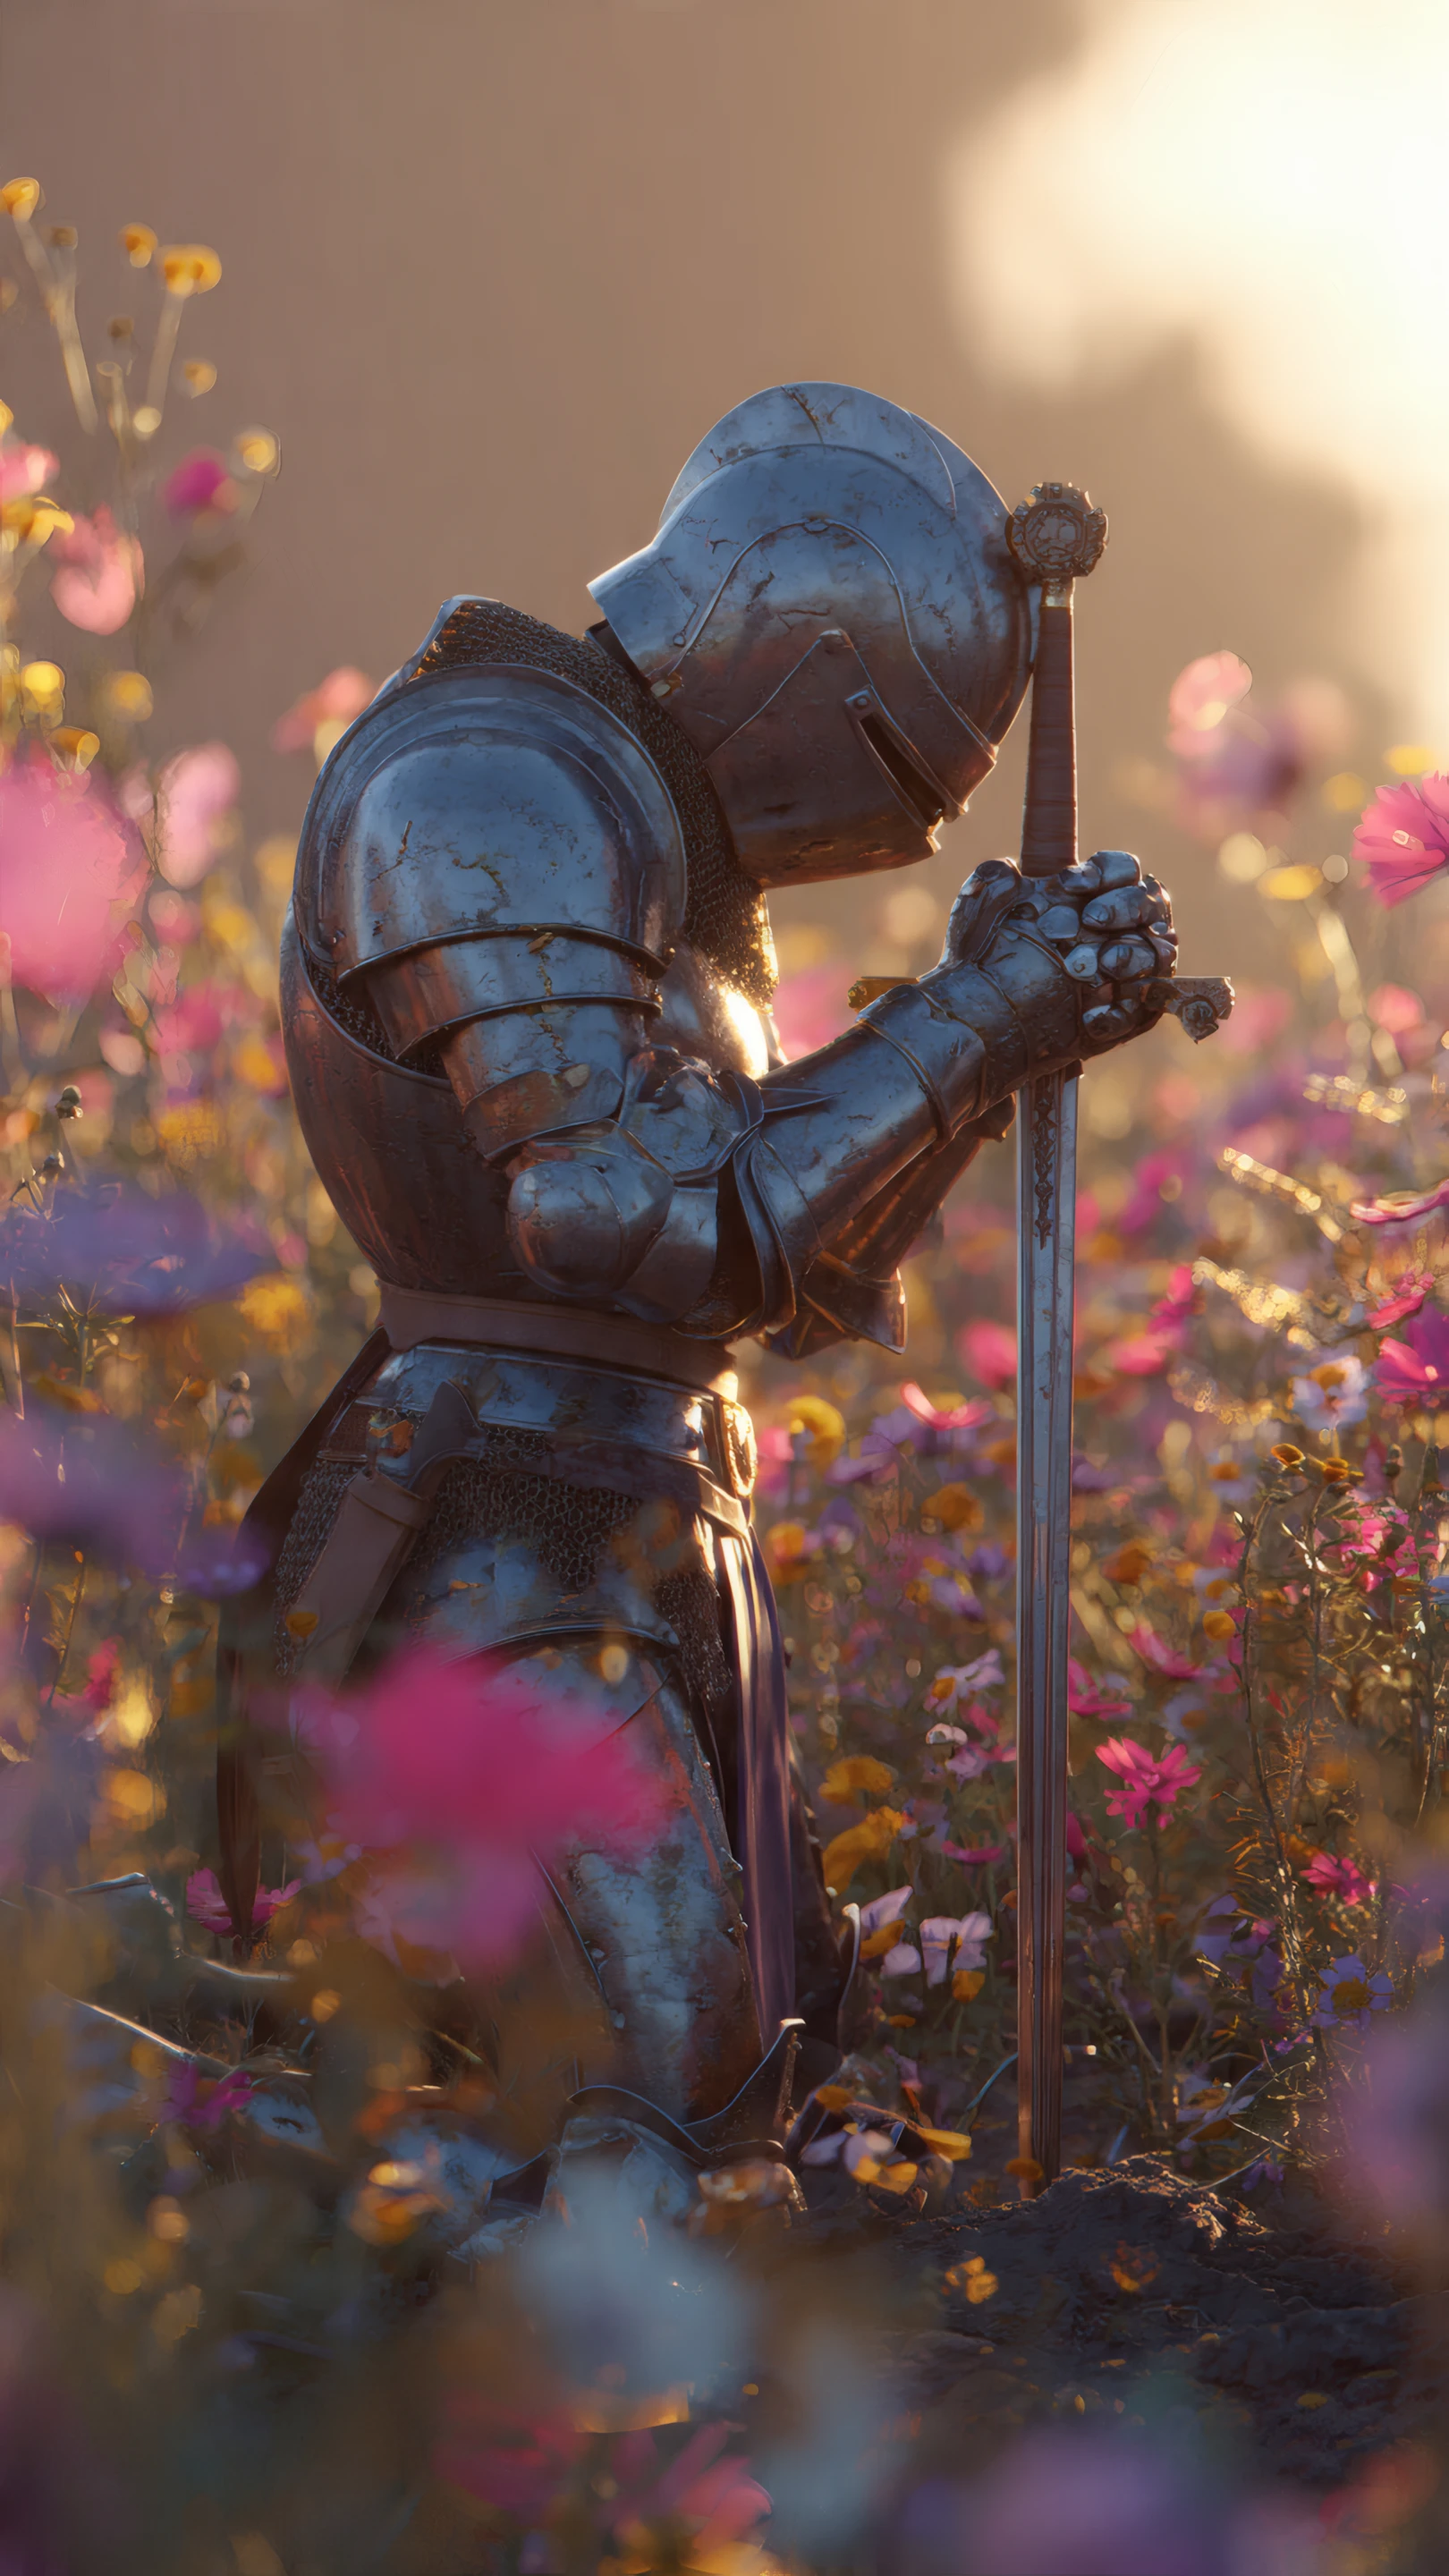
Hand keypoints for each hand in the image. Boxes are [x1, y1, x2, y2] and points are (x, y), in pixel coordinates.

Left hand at [940, 848, 1175, 1068]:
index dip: (1104, 871)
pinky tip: (1091, 1017)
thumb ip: (993, 882)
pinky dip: (1121, 1013)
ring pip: (1156, 953)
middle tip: (1092, 918)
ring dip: (1133, 954)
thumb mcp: (981, 914)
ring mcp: (1133, 970)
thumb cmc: (988, 955)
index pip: (1124, 870)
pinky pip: (1143, 1009)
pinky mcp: (1131, 1012)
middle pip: (1149, 903)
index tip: (1068, 883)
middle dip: (1125, 906)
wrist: (981, 1014)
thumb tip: (1006, 868)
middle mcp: (1126, 928)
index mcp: (1099, 894)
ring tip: (1105, 962)